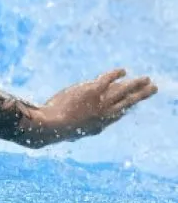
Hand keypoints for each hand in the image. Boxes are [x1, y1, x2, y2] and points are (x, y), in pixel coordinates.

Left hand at [22, 69, 156, 146]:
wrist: (50, 127)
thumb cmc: (54, 131)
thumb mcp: (70, 132)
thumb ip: (76, 128)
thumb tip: (73, 131)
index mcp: (99, 126)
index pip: (118, 114)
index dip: (127, 106)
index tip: (134, 100)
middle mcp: (104, 115)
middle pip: (128, 102)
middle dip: (141, 94)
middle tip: (153, 88)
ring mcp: (99, 103)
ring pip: (124, 91)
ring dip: (136, 84)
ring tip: (147, 79)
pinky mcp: (92, 91)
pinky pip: (108, 80)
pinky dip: (115, 74)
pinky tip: (122, 71)